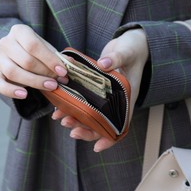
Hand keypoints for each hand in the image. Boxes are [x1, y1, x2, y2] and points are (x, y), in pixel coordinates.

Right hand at [0, 24, 67, 98]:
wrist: (17, 53)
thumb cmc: (35, 51)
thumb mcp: (47, 49)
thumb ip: (57, 56)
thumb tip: (70, 64)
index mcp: (19, 31)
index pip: (33, 45)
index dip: (49, 59)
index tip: (62, 71)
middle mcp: (6, 43)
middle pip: (25, 60)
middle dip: (44, 72)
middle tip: (57, 81)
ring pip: (13, 72)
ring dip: (34, 82)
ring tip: (49, 87)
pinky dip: (11, 91)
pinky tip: (24, 94)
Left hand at [52, 29, 148, 151]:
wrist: (130, 43)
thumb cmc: (132, 49)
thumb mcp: (126, 52)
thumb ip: (116, 58)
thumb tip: (104, 64)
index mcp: (126, 97)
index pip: (121, 124)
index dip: (109, 137)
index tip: (97, 147)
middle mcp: (115, 101)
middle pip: (101, 124)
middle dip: (85, 129)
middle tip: (69, 127)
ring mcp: (104, 97)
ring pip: (89, 115)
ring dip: (75, 120)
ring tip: (60, 118)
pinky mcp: (95, 89)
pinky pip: (83, 102)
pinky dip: (71, 106)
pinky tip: (58, 107)